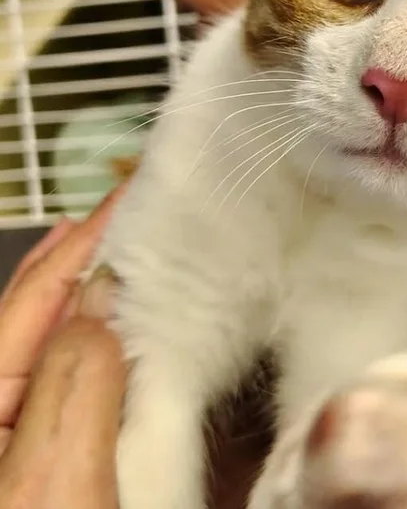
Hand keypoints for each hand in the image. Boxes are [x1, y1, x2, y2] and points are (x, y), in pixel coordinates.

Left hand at [0, 189, 123, 506]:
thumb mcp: (57, 475)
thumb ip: (78, 379)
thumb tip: (104, 296)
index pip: (36, 295)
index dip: (87, 237)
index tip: (131, 192)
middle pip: (34, 307)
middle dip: (79, 251)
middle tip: (126, 204)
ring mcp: (15, 428)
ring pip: (50, 337)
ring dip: (89, 288)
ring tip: (118, 243)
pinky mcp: (44, 451)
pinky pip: (68, 374)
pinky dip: (96, 333)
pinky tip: (113, 316)